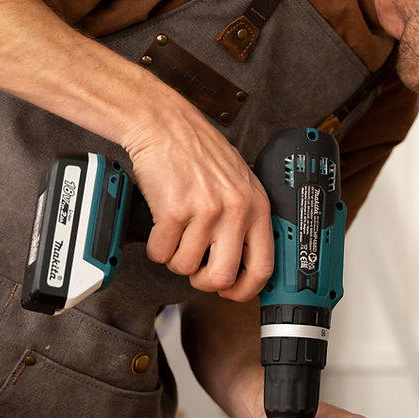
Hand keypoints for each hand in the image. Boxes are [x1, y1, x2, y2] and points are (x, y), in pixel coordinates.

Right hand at [125, 105, 272, 301]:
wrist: (165, 124)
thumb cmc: (199, 151)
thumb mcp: (240, 182)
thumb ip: (245, 217)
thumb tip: (241, 261)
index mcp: (256, 206)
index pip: (263, 266)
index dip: (244, 289)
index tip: (231, 293)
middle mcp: (235, 210)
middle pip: (221, 277)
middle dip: (202, 281)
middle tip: (194, 267)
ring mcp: (205, 211)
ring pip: (185, 267)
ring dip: (174, 257)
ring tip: (175, 233)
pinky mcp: (173, 210)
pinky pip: (161, 252)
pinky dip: (155, 246)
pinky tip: (160, 225)